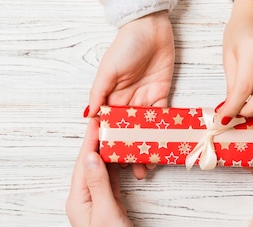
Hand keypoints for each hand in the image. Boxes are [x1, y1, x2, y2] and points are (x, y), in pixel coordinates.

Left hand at [66, 118, 143, 226]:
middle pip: (90, 164)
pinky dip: (116, 169)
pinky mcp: (110, 208)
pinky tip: (120, 157)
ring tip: (115, 132)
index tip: (96, 121)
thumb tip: (92, 156)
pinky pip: (111, 182)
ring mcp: (97, 203)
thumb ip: (99, 184)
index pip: (83, 164)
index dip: (90, 141)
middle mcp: (84, 199)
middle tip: (107, 121)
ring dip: (108, 153)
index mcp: (78, 200)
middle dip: (98, 143)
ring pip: (101, 172)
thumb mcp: (107, 214)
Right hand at [88, 11, 174, 178]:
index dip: (109, 142)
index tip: (110, 160)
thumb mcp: (108, 70)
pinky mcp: (161, 96)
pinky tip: (163, 147)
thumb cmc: (125, 46)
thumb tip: (89, 116)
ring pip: (145, 130)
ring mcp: (145, 101)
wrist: (151, 28)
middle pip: (127, 132)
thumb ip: (99, 93)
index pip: (108, 125)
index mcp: (110, 98)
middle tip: (133, 171)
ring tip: (149, 166)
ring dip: (147, 147)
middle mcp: (126, 103)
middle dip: (129, 151)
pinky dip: (163, 132)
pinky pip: (162, 118)